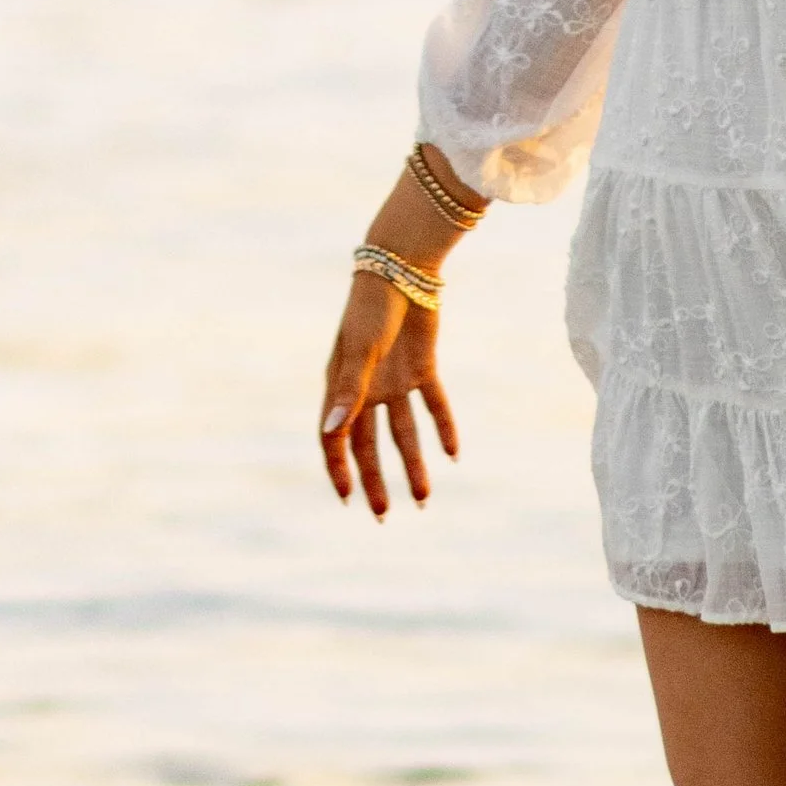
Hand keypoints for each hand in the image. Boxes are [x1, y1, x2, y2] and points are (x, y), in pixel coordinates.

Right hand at [319, 273, 458, 516]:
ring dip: (413, 464)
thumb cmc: (371, 308)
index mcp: (340, 386)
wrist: (403, 268)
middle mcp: (365, 388)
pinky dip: (443, 428)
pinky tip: (453, 455)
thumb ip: (348, 392)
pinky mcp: (422, 368)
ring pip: (403, 432)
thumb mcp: (360, 352)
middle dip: (375, 480)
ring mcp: (394, 379)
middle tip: (382, 516)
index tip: (348, 500)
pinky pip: (433, 405)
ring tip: (424, 499)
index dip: (339, 469)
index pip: (334, 438)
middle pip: (369, 444)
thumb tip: (332, 432)